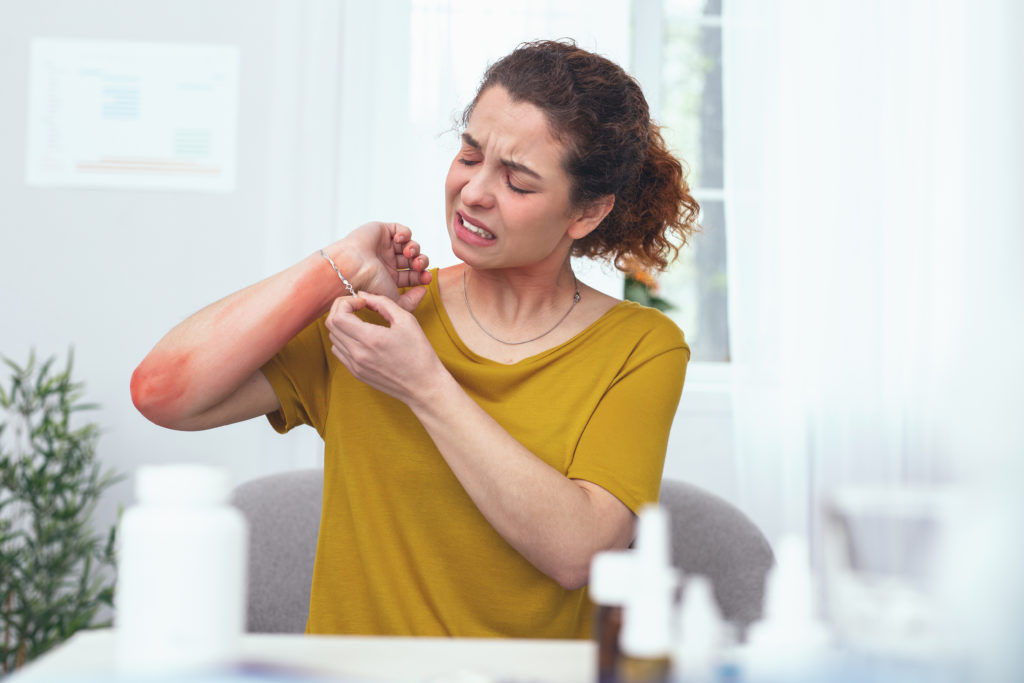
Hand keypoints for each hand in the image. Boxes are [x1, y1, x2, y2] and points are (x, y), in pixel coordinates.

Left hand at [324, 292, 444, 405]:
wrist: (423, 385)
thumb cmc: (419, 352)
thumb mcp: (406, 320)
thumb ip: (382, 303)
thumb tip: (363, 295)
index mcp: (370, 339)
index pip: (338, 316)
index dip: (346, 303)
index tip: (362, 302)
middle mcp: (358, 354)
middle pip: (331, 325)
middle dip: (341, 310)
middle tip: (357, 307)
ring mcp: (355, 366)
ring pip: (333, 338)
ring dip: (342, 324)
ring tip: (359, 320)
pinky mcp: (356, 373)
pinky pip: (339, 352)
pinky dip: (343, 339)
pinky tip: (359, 336)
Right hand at [330, 222, 431, 301]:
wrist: (351, 268)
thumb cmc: (368, 285)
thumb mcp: (393, 301)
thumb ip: (411, 302)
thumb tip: (423, 291)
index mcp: (389, 278)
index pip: (412, 276)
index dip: (422, 276)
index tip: (426, 278)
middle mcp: (387, 262)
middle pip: (413, 260)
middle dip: (420, 262)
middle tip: (417, 265)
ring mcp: (384, 247)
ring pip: (409, 245)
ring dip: (415, 249)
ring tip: (408, 254)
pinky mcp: (380, 232)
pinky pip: (400, 229)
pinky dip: (405, 234)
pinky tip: (400, 241)